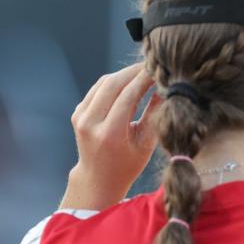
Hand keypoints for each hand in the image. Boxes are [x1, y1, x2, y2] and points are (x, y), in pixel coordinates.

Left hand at [61, 62, 159, 210]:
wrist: (97, 178)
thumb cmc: (127, 164)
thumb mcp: (146, 143)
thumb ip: (155, 114)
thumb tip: (166, 86)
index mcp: (109, 134)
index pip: (128, 95)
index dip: (145, 78)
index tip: (160, 69)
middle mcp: (90, 124)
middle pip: (112, 83)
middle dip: (134, 71)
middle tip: (153, 65)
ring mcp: (80, 117)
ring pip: (103, 83)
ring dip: (124, 74)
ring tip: (144, 72)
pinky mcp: (78, 113)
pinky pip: (97, 89)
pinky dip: (114, 82)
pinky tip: (129, 81)